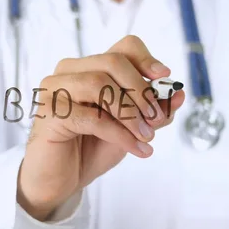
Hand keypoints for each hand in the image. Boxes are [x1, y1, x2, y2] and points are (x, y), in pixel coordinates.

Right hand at [16, 35, 185, 220]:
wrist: (62, 180)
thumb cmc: (92, 148)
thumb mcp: (131, 127)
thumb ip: (153, 111)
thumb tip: (180, 94)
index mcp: (89, 67)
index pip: (122, 47)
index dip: (146, 59)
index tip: (163, 76)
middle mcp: (68, 71)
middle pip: (112, 61)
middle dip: (141, 89)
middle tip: (156, 118)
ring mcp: (54, 89)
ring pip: (99, 84)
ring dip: (130, 112)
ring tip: (146, 135)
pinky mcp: (49, 112)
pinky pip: (91, 117)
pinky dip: (120, 133)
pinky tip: (136, 148)